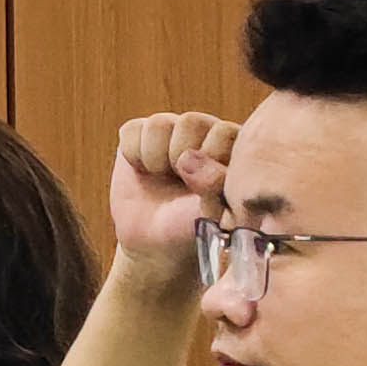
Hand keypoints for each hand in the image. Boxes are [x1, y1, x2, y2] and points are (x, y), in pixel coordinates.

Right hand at [106, 114, 236, 277]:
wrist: (155, 243)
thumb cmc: (193, 228)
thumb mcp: (213, 212)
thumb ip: (214, 184)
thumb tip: (187, 156)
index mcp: (234, 145)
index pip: (224, 132)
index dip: (211, 160)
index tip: (204, 188)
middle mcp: (205, 130)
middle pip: (191, 122)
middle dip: (181, 159)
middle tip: (181, 183)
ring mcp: (172, 129)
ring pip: (159, 124)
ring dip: (156, 158)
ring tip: (163, 178)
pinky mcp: (140, 133)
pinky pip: (132, 130)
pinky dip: (134, 156)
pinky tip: (144, 172)